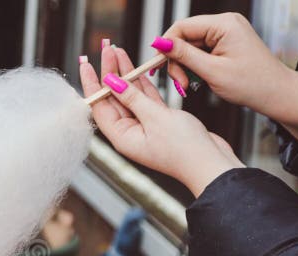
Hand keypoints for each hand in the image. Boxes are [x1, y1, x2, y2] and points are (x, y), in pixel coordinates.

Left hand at [80, 45, 243, 196]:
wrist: (210, 164)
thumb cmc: (184, 149)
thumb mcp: (154, 118)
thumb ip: (131, 98)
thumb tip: (110, 82)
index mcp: (122, 137)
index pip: (99, 107)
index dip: (92, 84)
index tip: (86, 64)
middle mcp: (130, 133)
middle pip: (113, 98)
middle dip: (109, 73)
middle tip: (105, 49)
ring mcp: (145, 127)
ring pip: (130, 96)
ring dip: (124, 74)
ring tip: (117, 52)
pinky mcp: (161, 122)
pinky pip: (146, 99)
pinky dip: (141, 83)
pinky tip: (135, 68)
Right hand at [153, 13, 297, 139]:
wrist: (277, 94)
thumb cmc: (252, 84)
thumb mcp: (212, 71)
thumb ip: (184, 56)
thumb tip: (160, 43)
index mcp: (224, 24)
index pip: (182, 27)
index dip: (166, 46)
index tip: (158, 67)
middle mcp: (225, 23)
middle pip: (185, 37)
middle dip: (177, 61)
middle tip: (180, 84)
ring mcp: (226, 33)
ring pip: (191, 46)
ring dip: (185, 67)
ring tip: (189, 85)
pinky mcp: (226, 44)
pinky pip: (201, 51)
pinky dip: (195, 67)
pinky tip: (198, 80)